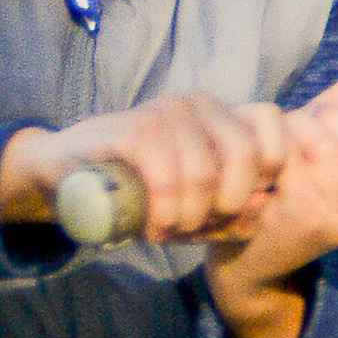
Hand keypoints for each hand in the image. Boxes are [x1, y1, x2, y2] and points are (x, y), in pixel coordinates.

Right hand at [0, 92, 293, 242]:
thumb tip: (260, 211)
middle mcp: (199, 105)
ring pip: (205, 172)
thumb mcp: (193, 211)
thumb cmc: (138, 194)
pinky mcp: (134, 127)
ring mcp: (166, 111)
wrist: (63, 175)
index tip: (237, 208)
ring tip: (165, 232)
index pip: (274, 132)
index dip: (267, 176)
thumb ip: (231, 215)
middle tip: (196, 228)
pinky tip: (152, 227)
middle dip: (227, 205)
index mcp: (222, 117)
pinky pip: (167, 174)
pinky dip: (164, 211)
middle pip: (247, 155)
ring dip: (187, 217)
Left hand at [202, 82, 337, 337]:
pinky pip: (294, 157)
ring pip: (325, 143)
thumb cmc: (296, 185)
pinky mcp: (305, 218)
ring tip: (284, 132)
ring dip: (298, 124)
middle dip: (332, 115)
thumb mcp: (331, 138)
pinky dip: (276, 143)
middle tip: (307, 121)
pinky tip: (267, 153)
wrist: (253, 253)